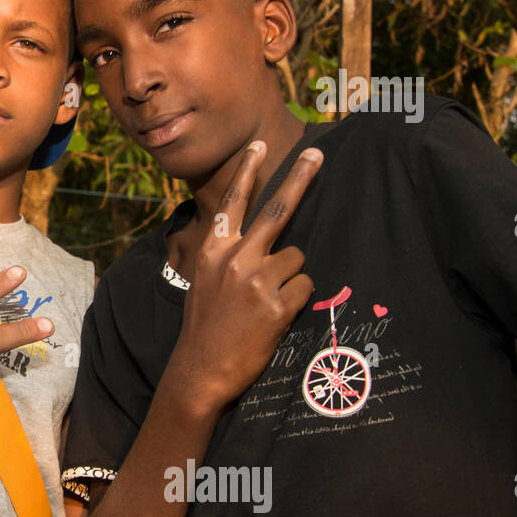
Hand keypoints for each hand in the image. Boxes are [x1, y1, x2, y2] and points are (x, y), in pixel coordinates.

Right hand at [169, 141, 322, 407]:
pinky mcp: (276, 306)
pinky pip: (305, 288)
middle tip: (317, 153)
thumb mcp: (203, 282)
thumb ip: (226, 256)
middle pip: (277, 210)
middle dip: (300, 177)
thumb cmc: (204, 327)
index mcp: (212, 251)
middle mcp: (234, 259)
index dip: (248, 172)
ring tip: (268, 301)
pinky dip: (297, 300)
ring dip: (291, 276)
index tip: (260, 144)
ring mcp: (256, 281)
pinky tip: (276, 316)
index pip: (233, 203)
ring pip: (297, 258)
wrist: (199, 371)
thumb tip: (260, 243)